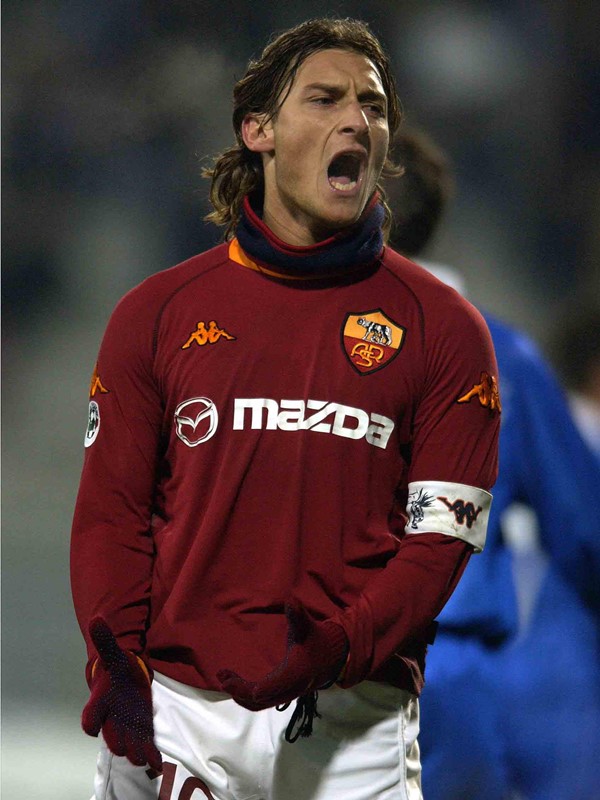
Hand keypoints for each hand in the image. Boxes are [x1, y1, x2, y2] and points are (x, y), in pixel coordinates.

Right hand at [81, 617, 161, 771]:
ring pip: (129, 743)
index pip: (90, 716)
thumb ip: (105, 640)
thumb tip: (97, 618)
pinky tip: (157, 765)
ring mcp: (127, 726)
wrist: (125, 679)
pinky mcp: (141, 729)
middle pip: (111, 734)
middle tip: (125, 750)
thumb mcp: (114, 653)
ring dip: (136, 751)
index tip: (90, 728)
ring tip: (143, 760)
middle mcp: (111, 718)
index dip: (90, 721)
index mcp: (101, 701)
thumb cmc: (117, 668)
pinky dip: (151, 756)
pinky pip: (145, 744)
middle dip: (117, 742)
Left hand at [217, 601, 348, 710]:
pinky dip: (246, 695)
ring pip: (258, 704)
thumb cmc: (316, 639)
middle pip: (260, 699)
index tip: (234, 683)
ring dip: (239, 694)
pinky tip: (234, 682)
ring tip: (223, 678)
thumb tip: (290, 599)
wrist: (331, 657)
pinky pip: (260, 701)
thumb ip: (298, 615)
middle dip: (239, 690)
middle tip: (222, 676)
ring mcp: (285, 694)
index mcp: (296, 674)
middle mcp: (290, 689)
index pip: (273, 686)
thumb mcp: (307, 626)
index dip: (254, 688)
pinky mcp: (281, 694)